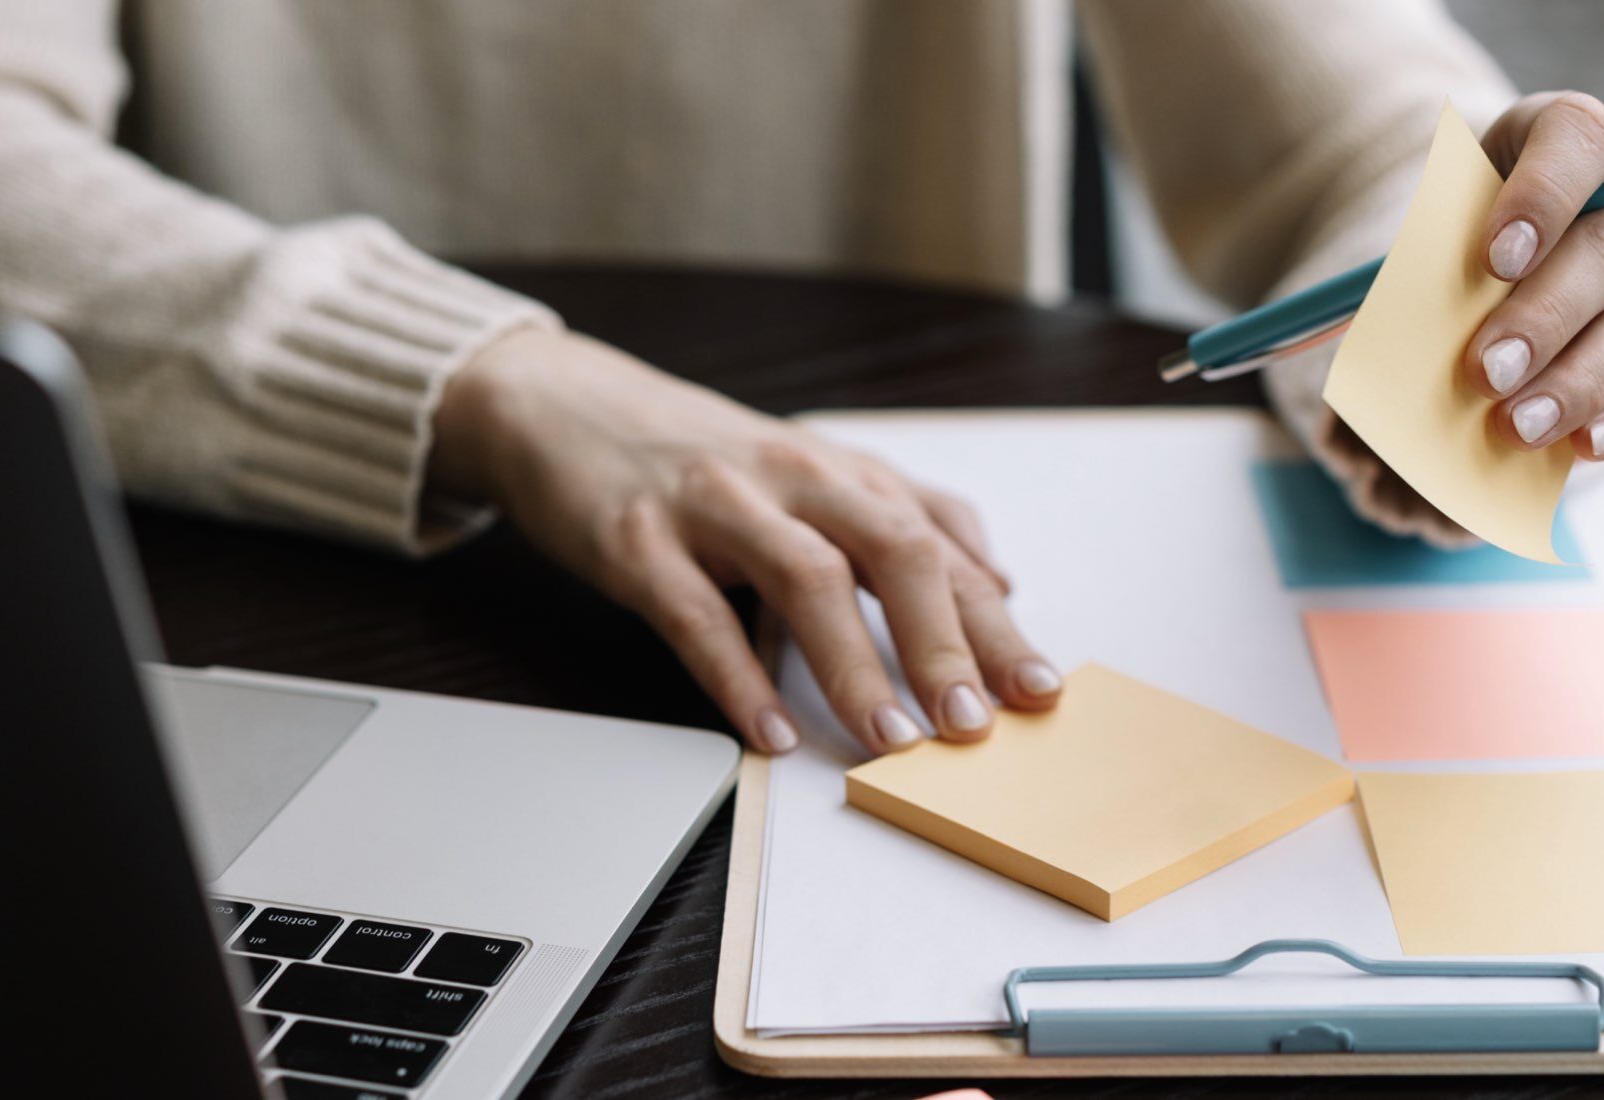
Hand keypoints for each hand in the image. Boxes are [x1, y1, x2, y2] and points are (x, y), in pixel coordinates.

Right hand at [429, 328, 1062, 755]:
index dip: (995, 620)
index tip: (1038, 689)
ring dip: (857, 665)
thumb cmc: (701, 458)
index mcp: (842, 471)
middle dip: (944, 642)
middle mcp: (794, 478)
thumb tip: (996, 584)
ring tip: (891, 739)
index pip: (942, 544)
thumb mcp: (812, 476)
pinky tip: (771, 734)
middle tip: (975, 722)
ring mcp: (716, 505)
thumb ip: (902, 520)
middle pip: (894, 551)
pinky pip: (699, 617)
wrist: (564, 407)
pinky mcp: (640, 541)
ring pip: (808, 580)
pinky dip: (740, 680)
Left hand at [1468, 92, 1603, 458]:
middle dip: (1546, 319)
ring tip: (1520, 428)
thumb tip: (1410, 342)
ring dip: (1583, 381)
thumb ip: (1432, 272)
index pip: (1579, 138)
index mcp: (1572, 136)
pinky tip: (1589, 444)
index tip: (1495, 261)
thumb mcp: (1440, 242)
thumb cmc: (1469, 252)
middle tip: (1487, 374)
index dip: (1543, 196)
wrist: (1518, 280)